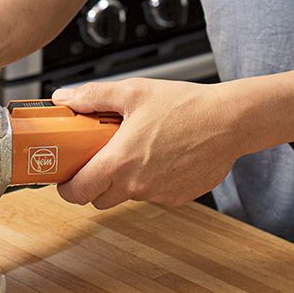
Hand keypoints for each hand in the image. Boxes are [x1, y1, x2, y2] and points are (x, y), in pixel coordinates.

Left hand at [51, 78, 245, 209]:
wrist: (229, 121)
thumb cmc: (185, 106)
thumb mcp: (133, 92)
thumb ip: (93, 96)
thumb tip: (64, 98)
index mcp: (120, 162)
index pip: (78, 193)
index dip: (66, 187)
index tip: (66, 177)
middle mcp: (137, 186)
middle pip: (99, 200)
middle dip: (94, 184)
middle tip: (99, 159)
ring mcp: (158, 195)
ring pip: (127, 197)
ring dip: (124, 181)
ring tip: (136, 151)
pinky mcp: (177, 198)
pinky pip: (153, 195)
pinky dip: (150, 181)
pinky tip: (161, 157)